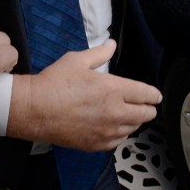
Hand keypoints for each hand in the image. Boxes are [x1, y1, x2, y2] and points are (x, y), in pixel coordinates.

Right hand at [6, 40, 160, 150]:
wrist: (34, 110)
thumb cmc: (54, 82)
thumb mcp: (76, 60)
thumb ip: (99, 54)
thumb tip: (112, 44)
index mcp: (114, 89)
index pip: (146, 94)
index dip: (153, 94)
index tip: (155, 95)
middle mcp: (115, 112)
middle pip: (146, 114)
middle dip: (147, 108)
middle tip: (143, 105)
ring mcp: (107, 131)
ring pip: (133, 129)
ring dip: (133, 121)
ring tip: (125, 115)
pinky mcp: (97, 144)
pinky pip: (119, 141)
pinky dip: (119, 134)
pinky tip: (111, 127)